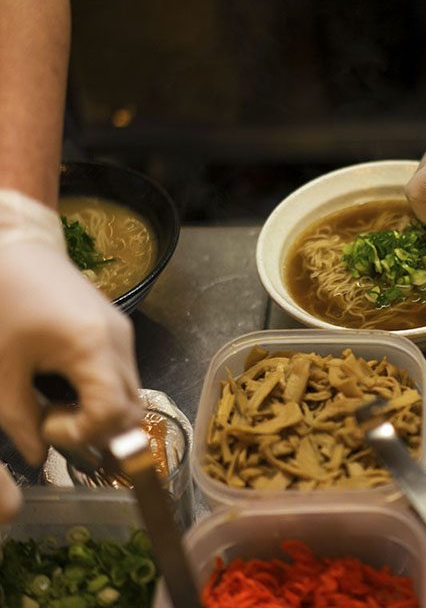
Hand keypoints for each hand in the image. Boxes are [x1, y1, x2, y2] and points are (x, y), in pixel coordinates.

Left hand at [0, 190, 142, 518]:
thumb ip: (19, 419)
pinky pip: (124, 375)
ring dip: (101, 413)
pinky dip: (102, 393)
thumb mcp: (0, 368)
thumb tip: (38, 455)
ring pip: (133, 394)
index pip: (114, 413)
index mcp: (92, 346)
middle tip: (56, 423)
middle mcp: (120, 341)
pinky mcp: (119, 330)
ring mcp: (124, 335)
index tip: (47, 425)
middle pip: (135, 409)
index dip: (83, 433)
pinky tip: (67, 385)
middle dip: (99, 430)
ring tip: (59, 404)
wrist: (16, 248)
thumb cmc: (2, 302)